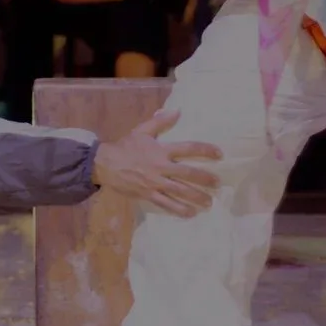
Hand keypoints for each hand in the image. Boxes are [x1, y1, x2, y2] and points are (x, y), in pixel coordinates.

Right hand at [94, 110, 221, 217]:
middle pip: (187, 173)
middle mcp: (161, 167)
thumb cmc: (126, 147)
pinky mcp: (148, 195)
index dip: (205, 150)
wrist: (105, 164)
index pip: (188, 149)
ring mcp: (155, 183)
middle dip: (205, 179)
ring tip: (209, 202)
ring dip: (196, 197)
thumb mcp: (142, 130)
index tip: (219, 154)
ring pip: (179, 192)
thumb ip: (160, 121)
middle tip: (218, 183)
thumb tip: (178, 111)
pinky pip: (166, 204)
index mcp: (161, 150)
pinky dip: (179, 210)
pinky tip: (190, 214)